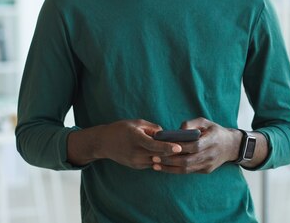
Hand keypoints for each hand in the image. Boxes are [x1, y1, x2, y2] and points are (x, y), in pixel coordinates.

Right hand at [68, 119, 182, 168]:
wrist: (103, 143)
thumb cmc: (120, 129)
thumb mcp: (136, 123)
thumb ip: (152, 128)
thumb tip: (165, 134)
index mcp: (136, 138)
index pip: (155, 146)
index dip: (168, 147)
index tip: (179, 147)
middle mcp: (135, 152)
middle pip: (158, 155)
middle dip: (171, 153)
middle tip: (185, 148)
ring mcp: (135, 161)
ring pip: (156, 161)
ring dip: (166, 157)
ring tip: (178, 151)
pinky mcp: (136, 166)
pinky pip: (151, 163)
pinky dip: (158, 158)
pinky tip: (165, 154)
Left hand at [151, 117, 239, 174]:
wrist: (231, 146)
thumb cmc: (214, 131)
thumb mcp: (205, 122)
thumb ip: (191, 124)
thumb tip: (177, 130)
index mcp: (212, 140)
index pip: (194, 146)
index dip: (180, 148)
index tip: (164, 146)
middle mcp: (211, 154)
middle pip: (188, 160)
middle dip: (170, 160)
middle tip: (155, 157)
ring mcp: (209, 164)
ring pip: (187, 169)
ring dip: (170, 168)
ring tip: (156, 164)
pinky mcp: (206, 170)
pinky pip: (189, 171)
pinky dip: (175, 170)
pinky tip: (164, 167)